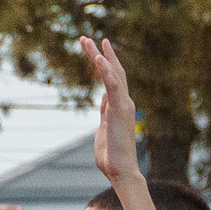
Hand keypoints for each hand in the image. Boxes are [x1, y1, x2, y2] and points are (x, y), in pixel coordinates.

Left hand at [77, 36, 140, 186]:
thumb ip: (104, 113)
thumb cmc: (111, 156)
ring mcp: (123, 104)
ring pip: (112, 73)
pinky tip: (98, 58)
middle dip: (100, 54)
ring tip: (88, 41)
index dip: (103, 63)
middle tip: (87, 39)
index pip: (111, 79)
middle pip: (112, 71)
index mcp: (118, 106)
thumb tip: (103, 100)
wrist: (121, 170)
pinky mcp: (119, 109)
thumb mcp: (104, 129)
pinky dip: (106, 70)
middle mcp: (123, 102)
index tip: (95, 50)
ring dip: (100, 56)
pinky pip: (113, 85)